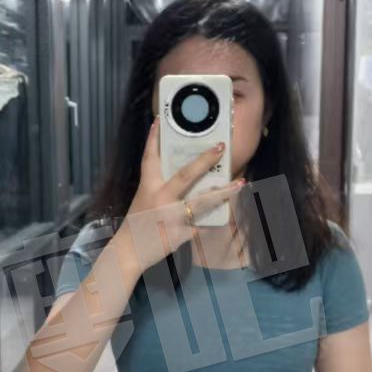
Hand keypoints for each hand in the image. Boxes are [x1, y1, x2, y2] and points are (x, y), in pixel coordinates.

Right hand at [118, 118, 243, 272]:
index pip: (150, 158)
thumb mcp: (145, 199)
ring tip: (241, 183)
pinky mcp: (181, 233)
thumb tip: (186, 177)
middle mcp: (161, 199)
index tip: (160, 120)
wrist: (130, 251)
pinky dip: (213, 221)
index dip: (154, 138)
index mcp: (148, 187)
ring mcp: (172, 216)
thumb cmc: (137, 223)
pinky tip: (227, 215)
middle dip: (205, 160)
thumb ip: (162, 188)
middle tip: (221, 146)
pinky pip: (202, 225)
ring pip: (202, 202)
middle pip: (186, 175)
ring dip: (224, 192)